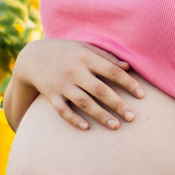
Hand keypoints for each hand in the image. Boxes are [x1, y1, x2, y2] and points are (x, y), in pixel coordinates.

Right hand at [16, 38, 145, 130]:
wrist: (32, 56)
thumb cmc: (66, 51)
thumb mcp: (84, 47)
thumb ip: (106, 57)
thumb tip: (129, 66)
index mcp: (86, 57)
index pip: (112, 71)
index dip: (128, 83)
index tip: (142, 96)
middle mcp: (75, 71)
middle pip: (101, 90)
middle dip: (118, 104)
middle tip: (133, 118)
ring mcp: (62, 84)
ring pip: (84, 102)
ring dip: (101, 115)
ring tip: (116, 126)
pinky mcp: (51, 94)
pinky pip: (63, 110)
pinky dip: (74, 119)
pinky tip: (87, 128)